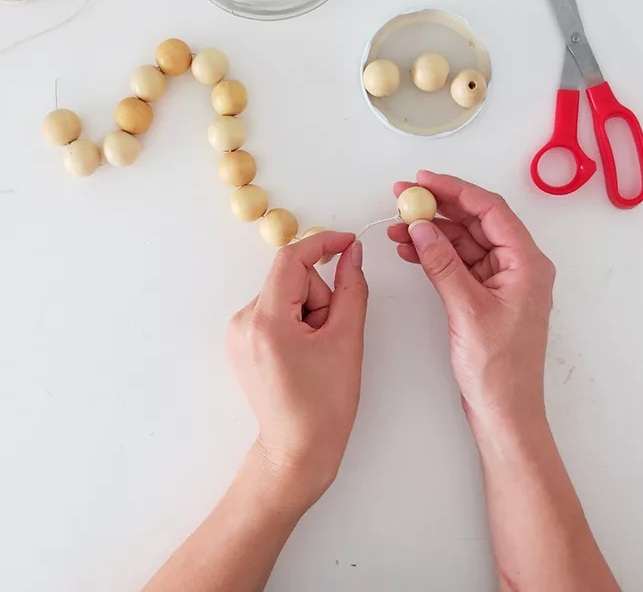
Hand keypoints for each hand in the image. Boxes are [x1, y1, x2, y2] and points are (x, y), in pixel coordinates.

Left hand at [227, 232, 367, 509]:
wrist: (297, 451)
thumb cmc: (325, 404)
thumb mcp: (347, 339)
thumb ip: (351, 287)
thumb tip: (353, 252)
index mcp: (266, 320)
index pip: (291, 259)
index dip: (323, 243)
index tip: (349, 243)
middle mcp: (243, 321)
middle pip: (292, 279)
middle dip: (319, 298)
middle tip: (331, 337)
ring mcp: (238, 333)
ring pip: (285, 295)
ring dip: (309, 312)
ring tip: (317, 351)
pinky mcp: (241, 342)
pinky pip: (275, 311)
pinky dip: (295, 322)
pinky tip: (304, 354)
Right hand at [388, 171, 554, 432]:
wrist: (505, 413)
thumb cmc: (499, 369)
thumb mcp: (467, 310)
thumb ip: (443, 264)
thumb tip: (421, 227)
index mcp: (527, 262)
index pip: (490, 210)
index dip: (455, 189)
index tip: (423, 180)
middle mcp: (517, 265)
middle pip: (475, 221)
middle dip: (438, 207)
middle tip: (402, 197)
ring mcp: (501, 280)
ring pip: (463, 241)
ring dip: (431, 232)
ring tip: (396, 225)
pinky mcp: (485, 294)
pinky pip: (458, 262)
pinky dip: (434, 254)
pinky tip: (409, 249)